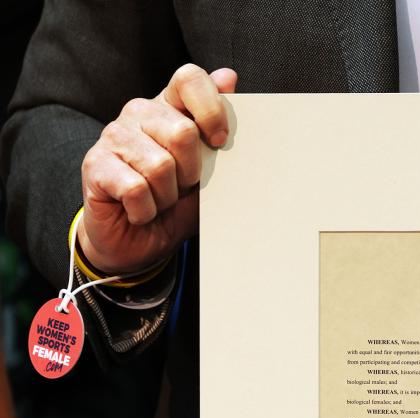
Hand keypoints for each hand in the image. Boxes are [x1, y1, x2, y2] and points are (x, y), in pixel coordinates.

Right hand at [77, 64, 237, 274]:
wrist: (136, 244)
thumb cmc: (173, 207)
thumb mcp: (207, 176)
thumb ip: (216, 133)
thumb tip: (229, 77)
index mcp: (169, 110)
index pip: (189, 79)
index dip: (210, 109)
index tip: (219, 143)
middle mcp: (139, 115)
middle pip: (182, 133)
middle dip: (191, 173)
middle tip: (179, 188)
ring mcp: (114, 136)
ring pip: (160, 167)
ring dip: (167, 198)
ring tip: (159, 202)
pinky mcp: (95, 164)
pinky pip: (136, 189)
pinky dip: (146, 211)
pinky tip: (139, 211)